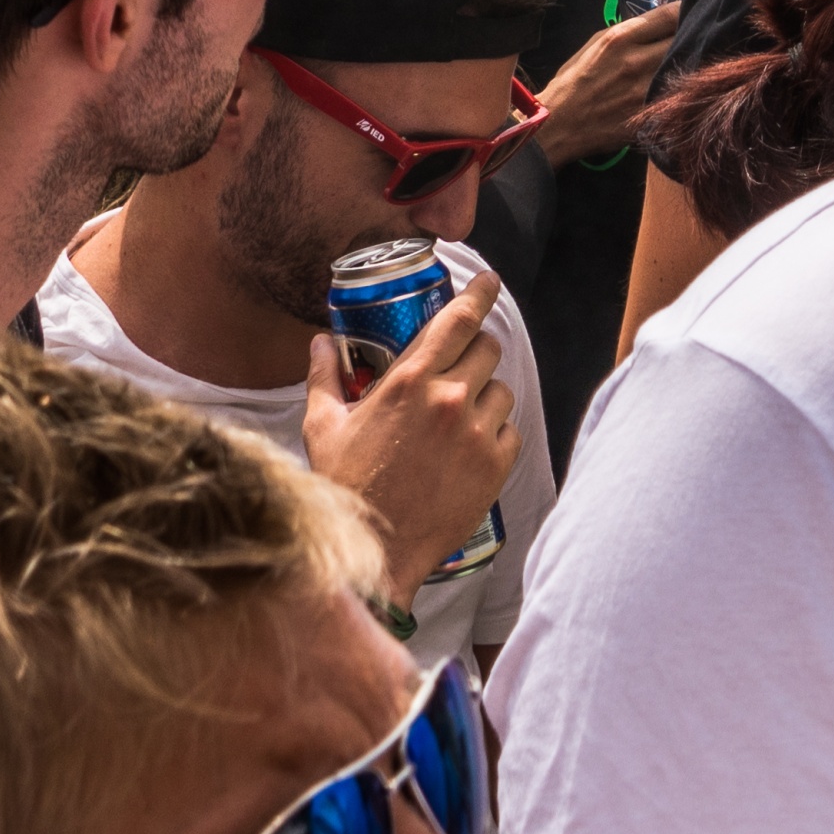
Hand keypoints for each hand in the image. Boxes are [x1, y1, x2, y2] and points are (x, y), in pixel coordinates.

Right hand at [298, 264, 519, 583]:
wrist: (375, 552)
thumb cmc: (345, 487)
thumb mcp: (323, 426)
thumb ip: (325, 375)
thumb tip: (322, 341)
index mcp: (408, 380)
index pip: (457, 318)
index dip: (478, 293)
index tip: (489, 281)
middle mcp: (449, 399)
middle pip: (487, 348)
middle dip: (475, 352)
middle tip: (458, 370)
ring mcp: (476, 433)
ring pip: (502, 389)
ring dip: (486, 395)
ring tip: (458, 418)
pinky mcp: (495, 466)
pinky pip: (511, 431)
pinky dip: (495, 435)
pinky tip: (468, 450)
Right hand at [527, 0, 686, 159]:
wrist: (559, 124)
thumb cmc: (573, 81)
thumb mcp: (595, 44)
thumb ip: (628, 31)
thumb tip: (658, 23)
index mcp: (620, 39)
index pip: (670, 14)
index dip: (686, 10)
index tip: (691, 12)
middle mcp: (636, 62)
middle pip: (684, 39)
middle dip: (693, 34)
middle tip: (698, 35)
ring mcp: (646, 91)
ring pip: (687, 67)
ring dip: (693, 61)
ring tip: (693, 59)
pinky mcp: (651, 115)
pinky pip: (680, 94)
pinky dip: (684, 88)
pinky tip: (683, 87)